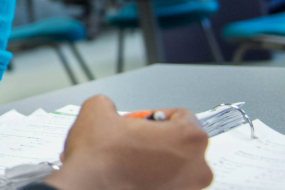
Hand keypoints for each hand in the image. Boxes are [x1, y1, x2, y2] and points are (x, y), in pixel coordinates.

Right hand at [45, 95, 212, 189]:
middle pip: (184, 143)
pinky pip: (167, 184)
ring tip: (130, 158)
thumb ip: (111, 104)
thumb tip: (109, 109)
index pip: (183, 116)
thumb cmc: (99, 158)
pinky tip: (130, 174)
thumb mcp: (98, 109)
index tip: (142, 122)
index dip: (156, 115)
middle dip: (160, 139)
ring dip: (157, 160)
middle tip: (134, 139)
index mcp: (189, 138)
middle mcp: (197, 167)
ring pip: (176, 166)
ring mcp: (187, 189)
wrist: (87, 187)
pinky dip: (152, 178)